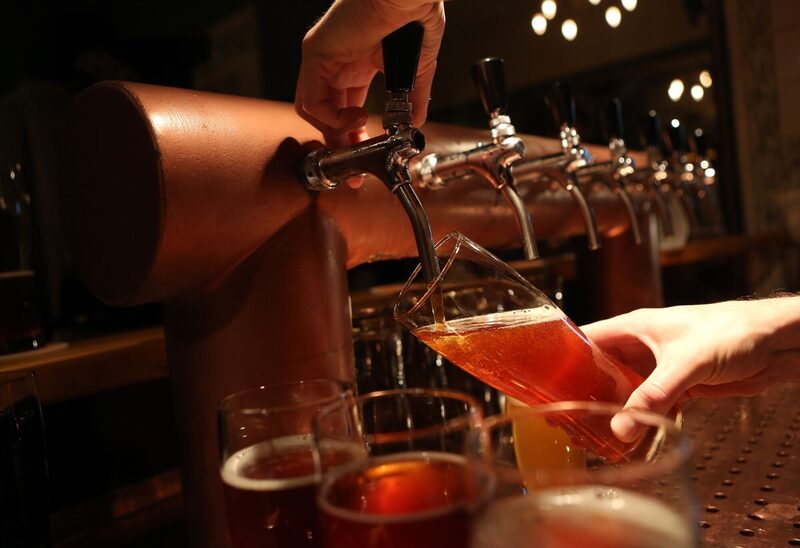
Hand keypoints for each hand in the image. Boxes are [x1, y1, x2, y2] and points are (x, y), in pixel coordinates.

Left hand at [295, 0, 444, 149]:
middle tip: (356, 168)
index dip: (353, 138)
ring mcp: (323, 58)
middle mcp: (336, 63)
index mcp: (357, 64)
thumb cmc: (414, 13)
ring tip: (360, 133)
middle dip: (340, 144)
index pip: (344, 110)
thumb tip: (414, 127)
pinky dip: (332, 118)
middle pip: (326, 116)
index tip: (364, 162)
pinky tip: (355, 116)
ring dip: (335, 132)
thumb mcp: (416, 70)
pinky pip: (312, 100)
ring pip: (312, 111)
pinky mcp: (316, 54)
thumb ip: (413, 100)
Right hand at [581, 298, 799, 439]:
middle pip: (600, 368)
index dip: (563, 356)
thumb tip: (622, 426)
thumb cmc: (734, 331)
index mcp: (634, 327)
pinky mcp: (679, 385)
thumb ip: (654, 395)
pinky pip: (650, 404)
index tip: (543, 379)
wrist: (777, 343)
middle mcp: (641, 346)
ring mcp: (659, 367)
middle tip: (564, 414)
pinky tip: (632, 437)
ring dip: (612, 408)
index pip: (585, 338)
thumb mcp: (686, 362)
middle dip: (584, 390)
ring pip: (624, 389)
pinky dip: (641, 420)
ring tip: (591, 430)